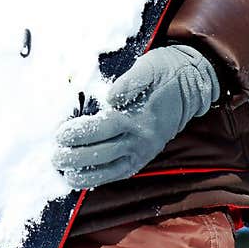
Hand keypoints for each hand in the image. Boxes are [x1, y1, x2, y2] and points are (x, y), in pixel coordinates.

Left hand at [52, 45, 218, 188]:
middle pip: (102, 153)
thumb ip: (129, 82)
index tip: (59, 134)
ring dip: (85, 175)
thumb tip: (111, 97)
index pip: (103, 129)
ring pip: (110, 170)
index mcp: (138, 117)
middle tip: (55, 156)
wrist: (194, 85)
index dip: (79, 133)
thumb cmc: (165, 72)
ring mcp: (143, 152)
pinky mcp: (143, 158)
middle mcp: (141, 139)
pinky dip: (100, 179)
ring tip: (64, 173)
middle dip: (75, 157)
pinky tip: (82, 180)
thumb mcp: (148, 67)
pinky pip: (119, 174)